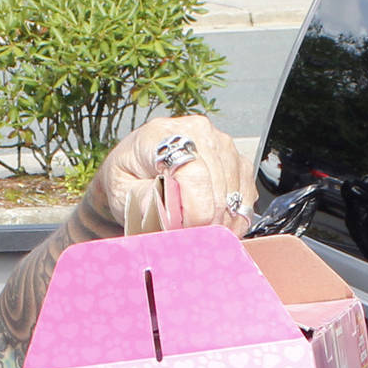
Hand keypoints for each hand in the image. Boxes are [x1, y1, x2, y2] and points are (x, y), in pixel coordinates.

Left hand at [88, 114, 257, 236]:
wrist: (136, 168)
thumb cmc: (128, 178)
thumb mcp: (121, 191)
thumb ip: (143, 200)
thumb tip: (170, 212)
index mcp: (163, 135)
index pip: (193, 174)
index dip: (193, 211)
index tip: (183, 231)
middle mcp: (197, 132)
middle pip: (218, 189)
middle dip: (203, 223)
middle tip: (184, 234)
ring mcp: (221, 144)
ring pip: (235, 197)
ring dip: (218, 224)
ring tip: (195, 229)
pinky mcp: (237, 160)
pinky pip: (246, 199)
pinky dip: (232, 219)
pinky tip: (211, 222)